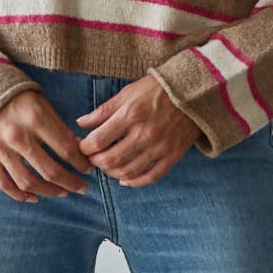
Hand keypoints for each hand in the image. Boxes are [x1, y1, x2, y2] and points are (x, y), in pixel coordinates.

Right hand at [0, 89, 93, 202]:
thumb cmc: (17, 95)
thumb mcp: (42, 102)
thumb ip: (58, 126)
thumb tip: (79, 149)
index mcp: (35, 117)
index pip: (65, 148)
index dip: (81, 162)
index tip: (89, 168)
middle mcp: (17, 135)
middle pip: (50, 170)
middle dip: (71, 182)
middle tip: (83, 187)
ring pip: (28, 182)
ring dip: (49, 191)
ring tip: (63, 192)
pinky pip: (4, 184)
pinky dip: (20, 195)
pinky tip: (34, 196)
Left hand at [75, 74, 200, 186]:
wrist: (191, 92)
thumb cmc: (156, 89)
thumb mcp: (127, 93)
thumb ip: (104, 110)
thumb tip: (81, 123)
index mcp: (130, 114)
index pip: (99, 140)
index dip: (85, 148)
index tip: (81, 147)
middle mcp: (144, 133)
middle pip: (110, 160)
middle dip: (95, 162)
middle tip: (91, 159)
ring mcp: (159, 147)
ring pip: (128, 171)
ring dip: (111, 173)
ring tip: (106, 167)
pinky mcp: (171, 156)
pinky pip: (150, 177)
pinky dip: (134, 182)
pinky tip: (124, 179)